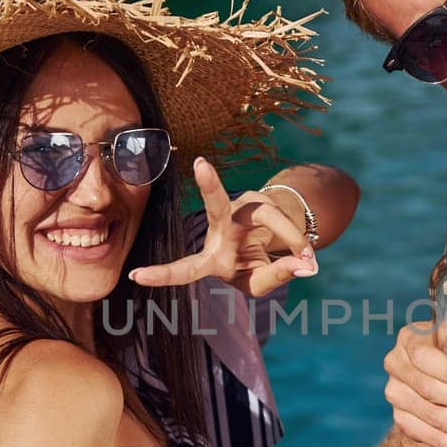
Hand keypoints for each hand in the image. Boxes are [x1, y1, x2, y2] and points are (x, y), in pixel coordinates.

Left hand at [129, 156, 317, 296]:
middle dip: (210, 185)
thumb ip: (278, 276)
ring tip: (310, 261)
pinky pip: (284, 219)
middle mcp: (221, 229)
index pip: (185, 268)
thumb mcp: (262, 283)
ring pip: (268, 215)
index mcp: (211, 259)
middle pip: (216, 205)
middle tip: (200, 164)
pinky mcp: (260, 201)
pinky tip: (308, 255)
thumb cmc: (256, 269)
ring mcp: (241, 210)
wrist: (269, 247)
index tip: (136, 276)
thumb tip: (305, 265)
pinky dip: (297, 239)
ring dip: (290, 237)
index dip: (162, 274)